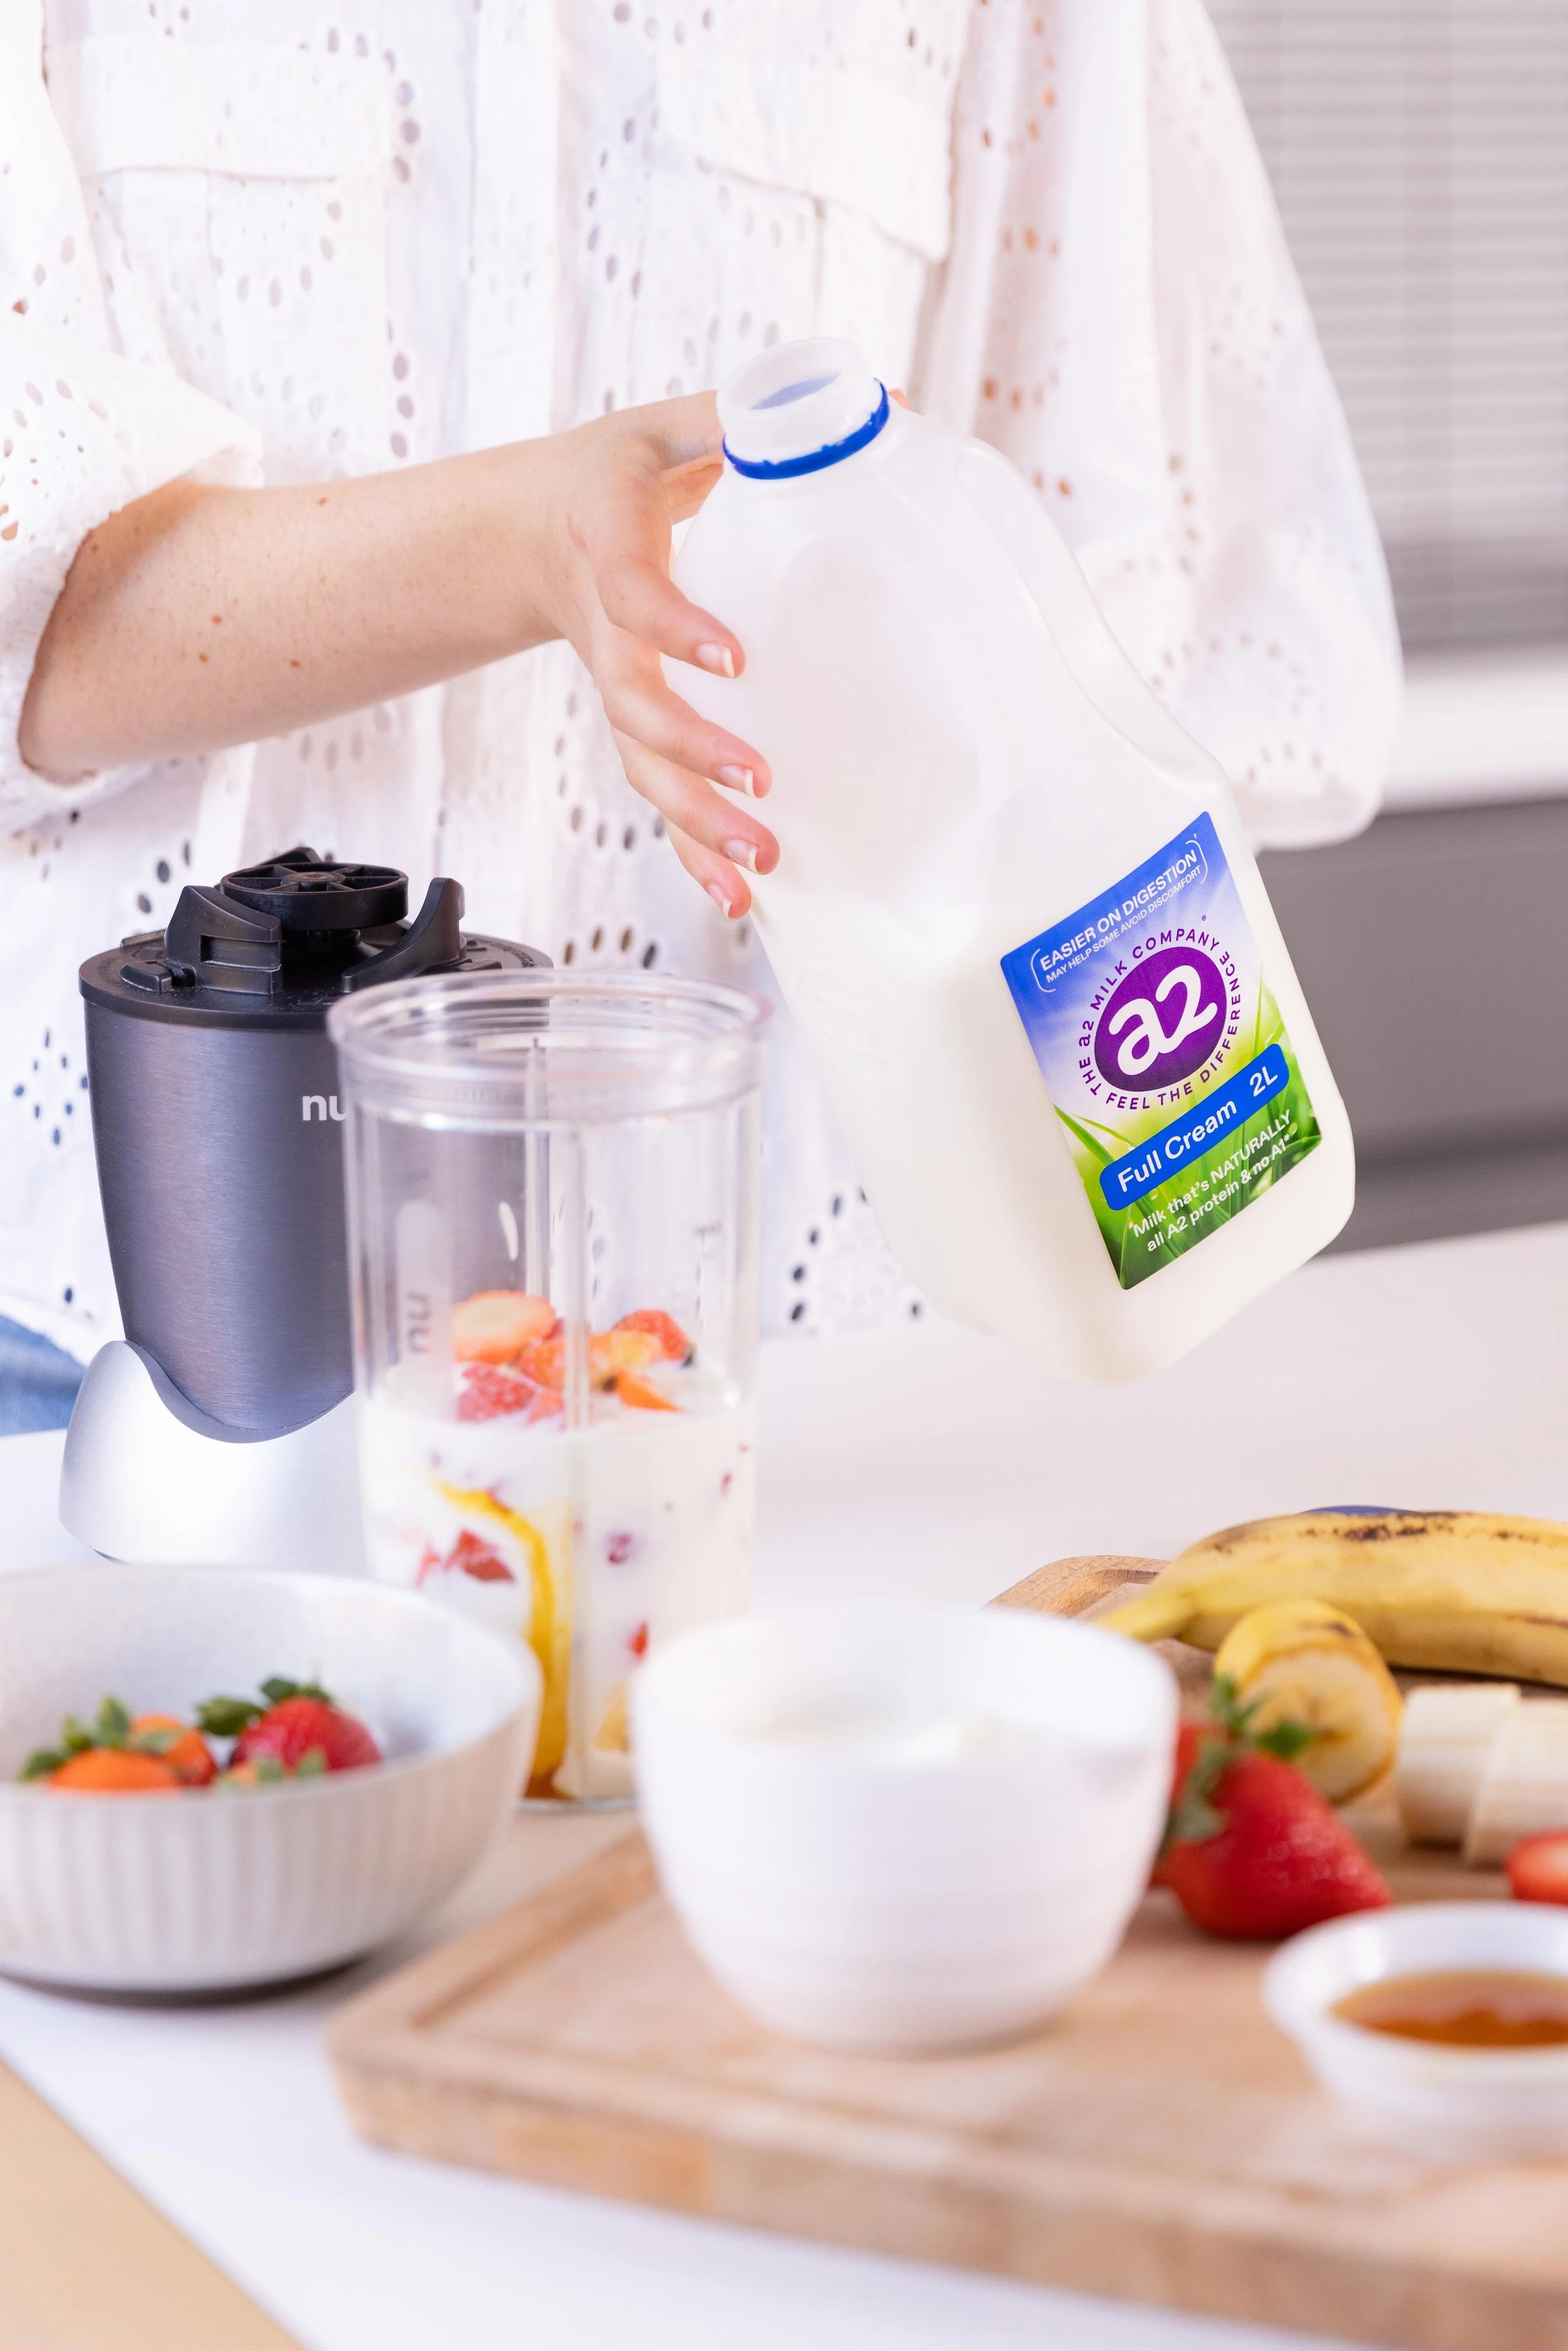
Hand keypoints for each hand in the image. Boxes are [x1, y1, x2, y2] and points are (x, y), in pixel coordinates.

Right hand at [530, 394, 773, 919]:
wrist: (536, 529)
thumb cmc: (619, 475)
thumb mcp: (674, 426)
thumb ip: (756, 416)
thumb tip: (890, 403)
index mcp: (607, 548)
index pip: (634, 596)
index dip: (675, 629)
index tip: (734, 658)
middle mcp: (606, 634)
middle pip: (636, 713)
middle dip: (694, 756)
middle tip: (760, 784)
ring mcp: (618, 691)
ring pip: (644, 771)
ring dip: (696, 825)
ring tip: (758, 865)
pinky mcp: (636, 730)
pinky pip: (657, 800)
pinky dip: (692, 853)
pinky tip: (738, 897)